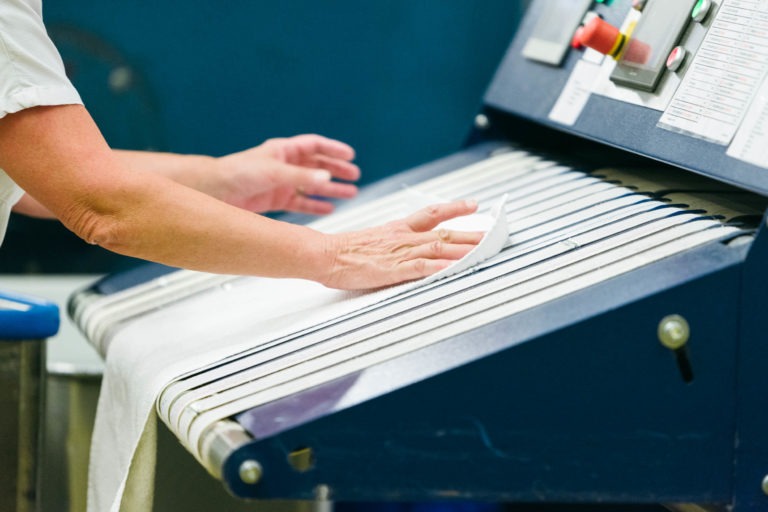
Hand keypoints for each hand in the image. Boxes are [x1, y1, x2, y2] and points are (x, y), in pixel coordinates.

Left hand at [213, 134, 359, 213]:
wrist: (213, 191)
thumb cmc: (238, 173)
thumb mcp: (274, 172)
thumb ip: (301, 177)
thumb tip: (327, 178)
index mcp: (283, 151)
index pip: (314, 145)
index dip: (333, 149)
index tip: (351, 156)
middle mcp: (284, 165)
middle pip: (317, 164)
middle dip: (336, 170)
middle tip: (355, 175)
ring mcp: (280, 183)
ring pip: (312, 185)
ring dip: (330, 188)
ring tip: (350, 193)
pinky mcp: (275, 200)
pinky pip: (300, 202)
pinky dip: (314, 205)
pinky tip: (328, 208)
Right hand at [319, 200, 483, 289]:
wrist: (324, 254)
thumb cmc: (344, 251)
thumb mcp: (373, 240)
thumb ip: (392, 243)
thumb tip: (404, 247)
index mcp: (398, 228)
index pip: (432, 213)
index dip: (454, 208)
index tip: (474, 204)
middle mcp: (403, 237)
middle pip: (444, 232)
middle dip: (471, 234)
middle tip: (494, 234)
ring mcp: (399, 252)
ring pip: (438, 247)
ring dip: (464, 248)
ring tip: (485, 249)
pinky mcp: (392, 269)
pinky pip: (421, 266)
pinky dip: (439, 266)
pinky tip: (454, 267)